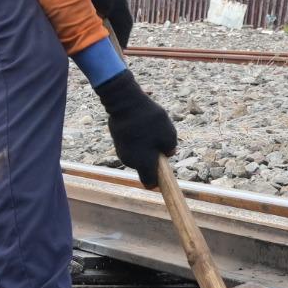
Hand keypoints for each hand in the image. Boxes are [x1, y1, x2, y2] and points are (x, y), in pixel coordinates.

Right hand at [94, 71, 177, 187]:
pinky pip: (131, 146)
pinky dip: (136, 141)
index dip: (158, 181)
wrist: (125, 103)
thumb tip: (168, 153)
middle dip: (153, 160)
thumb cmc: (149, 120)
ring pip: (137, 155)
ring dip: (144, 148)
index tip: (163, 173)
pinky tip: (140, 126)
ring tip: (149, 130)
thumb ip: (170, 148)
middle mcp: (131, 161)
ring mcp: (122, 151)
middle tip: (159, 143)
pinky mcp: (117, 141)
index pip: (150, 183)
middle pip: (144, 168)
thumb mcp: (169, 133)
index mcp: (144, 163)